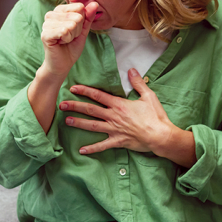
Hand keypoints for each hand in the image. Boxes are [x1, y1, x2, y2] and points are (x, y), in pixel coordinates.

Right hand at [39, 2, 98, 78]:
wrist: (62, 64)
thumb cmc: (71, 46)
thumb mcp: (83, 30)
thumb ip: (88, 17)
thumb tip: (95, 4)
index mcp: (59, 10)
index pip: (79, 7)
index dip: (81, 22)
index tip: (74, 30)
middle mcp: (51, 14)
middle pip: (77, 16)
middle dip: (77, 30)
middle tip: (69, 37)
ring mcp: (46, 24)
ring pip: (71, 24)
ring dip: (72, 36)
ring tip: (65, 41)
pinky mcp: (45, 34)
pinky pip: (64, 31)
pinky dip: (66, 39)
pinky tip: (60, 43)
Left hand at [59, 68, 177, 153]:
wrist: (160, 135)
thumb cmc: (155, 116)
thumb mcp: (148, 96)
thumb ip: (138, 82)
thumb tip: (132, 70)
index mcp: (119, 105)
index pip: (98, 95)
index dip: (84, 91)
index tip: (73, 88)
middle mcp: (113, 116)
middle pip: (90, 110)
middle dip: (75, 106)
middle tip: (61, 105)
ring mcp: (114, 130)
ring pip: (92, 126)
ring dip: (78, 123)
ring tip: (66, 121)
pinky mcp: (118, 141)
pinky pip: (102, 146)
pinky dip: (92, 148)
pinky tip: (81, 150)